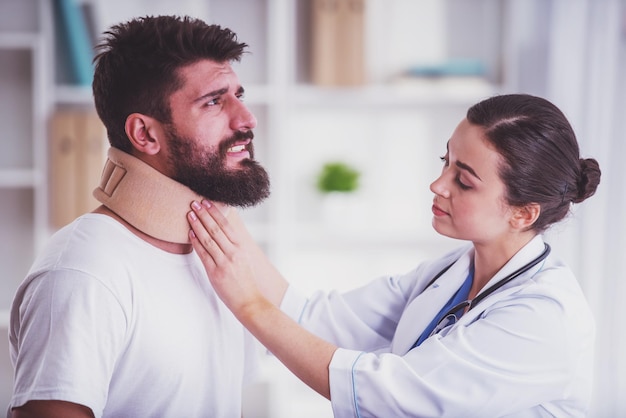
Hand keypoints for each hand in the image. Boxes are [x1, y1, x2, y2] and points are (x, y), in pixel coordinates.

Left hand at [187, 200, 262, 315]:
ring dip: (198, 225)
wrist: (249, 301)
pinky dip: (196, 242)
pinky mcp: (215, 272)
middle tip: (195, 203)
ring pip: (208, 239)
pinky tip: (190, 233)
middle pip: (216, 229)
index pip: (226, 225)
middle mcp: (233, 252)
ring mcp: (224, 262)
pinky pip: (203, 254)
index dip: (215, 212)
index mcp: (241, 248)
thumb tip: (222, 234)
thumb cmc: (245, 282)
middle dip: (204, 214)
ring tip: (190, 214)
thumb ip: (234, 247)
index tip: (207, 202)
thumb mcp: (244, 260)